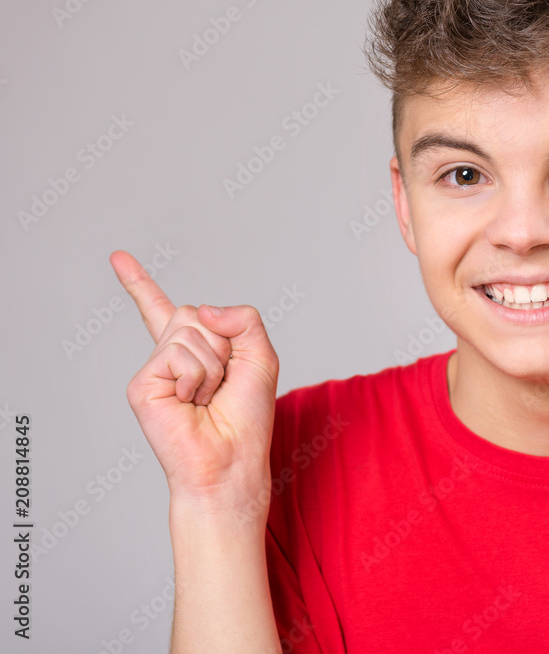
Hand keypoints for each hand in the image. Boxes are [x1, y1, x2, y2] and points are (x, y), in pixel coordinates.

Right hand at [110, 250, 278, 510]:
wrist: (232, 460)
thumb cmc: (248, 416)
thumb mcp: (261, 356)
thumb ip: (243, 318)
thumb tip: (201, 309)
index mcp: (194, 350)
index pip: (163, 309)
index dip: (140, 284)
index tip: (118, 257)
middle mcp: (169, 356)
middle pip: (194, 312)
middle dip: (223, 344)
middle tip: (222, 383)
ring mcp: (154, 369)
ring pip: (190, 330)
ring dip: (214, 364)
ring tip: (208, 397)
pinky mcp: (143, 384)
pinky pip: (179, 355)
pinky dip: (197, 377)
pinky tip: (191, 404)